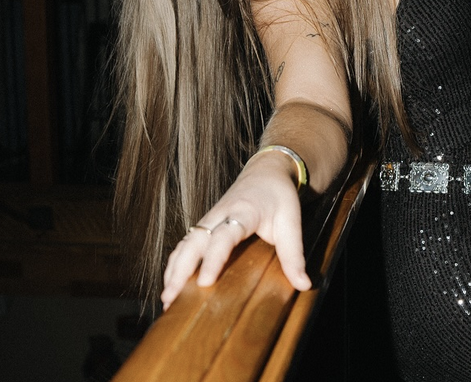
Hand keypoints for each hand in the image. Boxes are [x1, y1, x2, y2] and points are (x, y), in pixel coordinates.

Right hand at [160, 152, 311, 309]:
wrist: (267, 171)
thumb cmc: (279, 195)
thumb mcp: (291, 222)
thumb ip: (294, 254)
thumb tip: (303, 284)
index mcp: (242, 211)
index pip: (224, 236)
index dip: (213, 259)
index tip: (204, 283)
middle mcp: (219, 215)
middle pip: (194, 241)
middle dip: (180, 269)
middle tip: (171, 298)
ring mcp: (209, 220)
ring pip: (184, 243)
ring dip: (173, 269)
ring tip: (166, 299)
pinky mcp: (205, 226)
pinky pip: (185, 244)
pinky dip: (175, 263)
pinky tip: (171, 284)